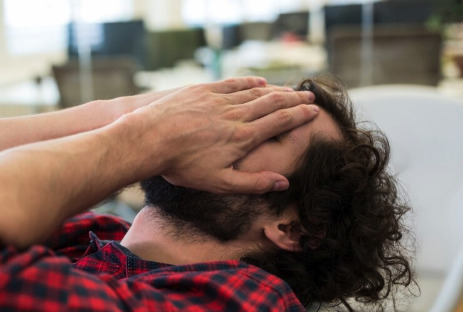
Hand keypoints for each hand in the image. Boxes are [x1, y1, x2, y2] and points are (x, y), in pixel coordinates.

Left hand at [126, 77, 318, 193]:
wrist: (148, 140)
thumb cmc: (181, 166)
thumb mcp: (219, 182)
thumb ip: (253, 183)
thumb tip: (283, 183)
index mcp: (243, 138)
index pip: (279, 123)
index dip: (299, 116)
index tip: (314, 112)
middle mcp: (235, 115)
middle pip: (272, 103)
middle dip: (294, 99)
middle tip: (310, 96)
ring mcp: (218, 100)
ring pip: (254, 92)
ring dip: (275, 90)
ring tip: (289, 89)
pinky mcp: (201, 91)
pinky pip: (231, 84)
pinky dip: (248, 82)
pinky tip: (258, 82)